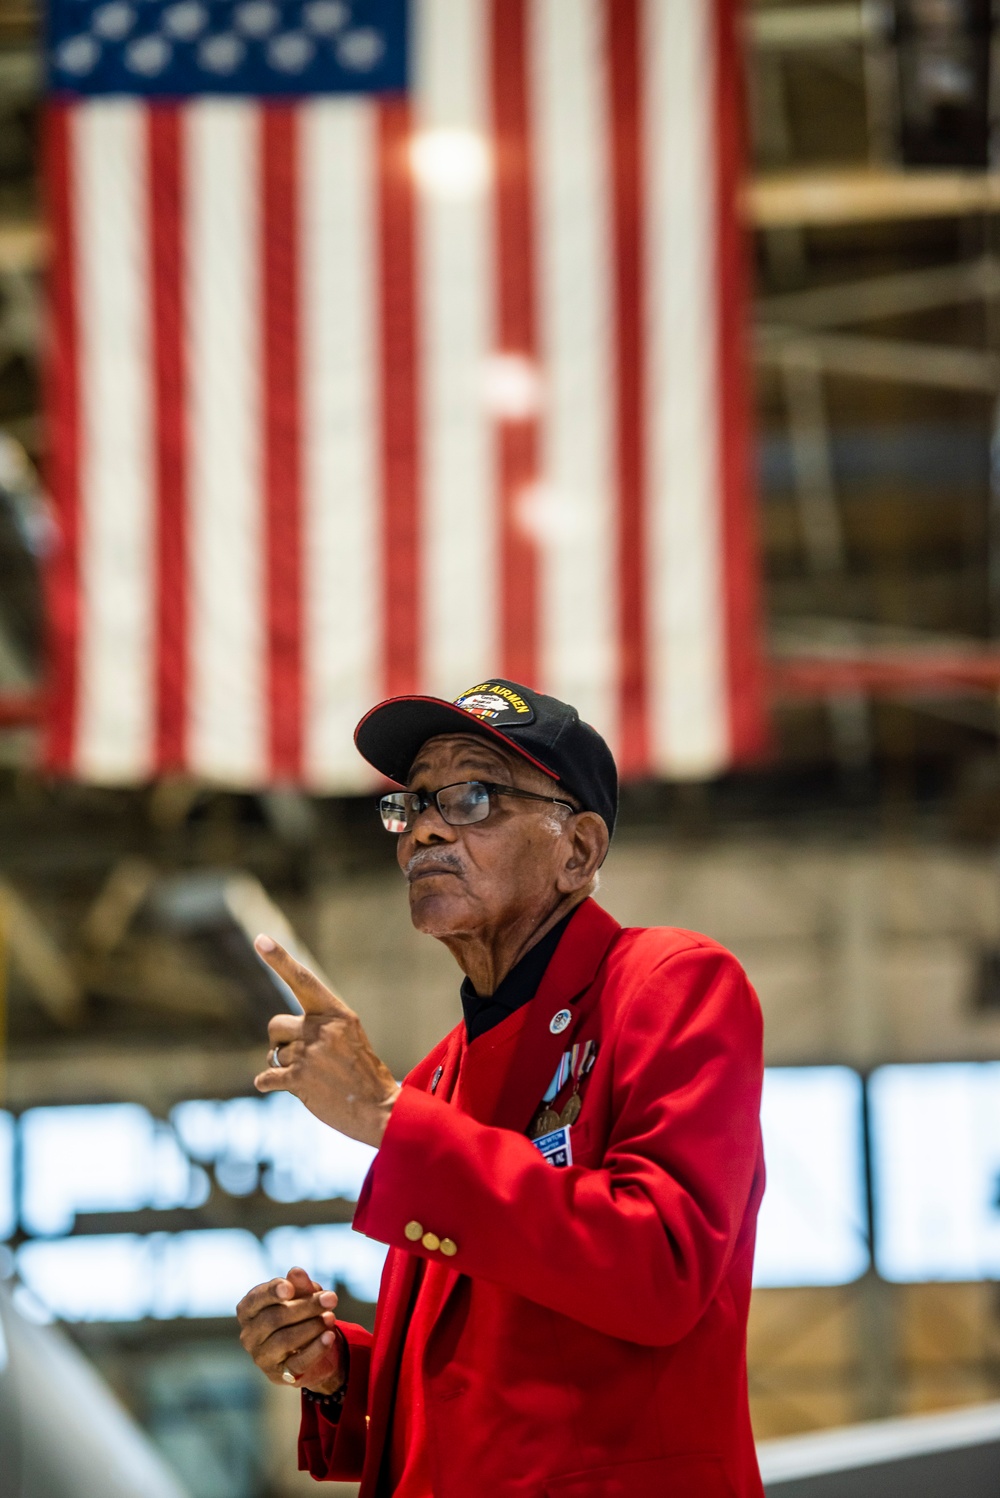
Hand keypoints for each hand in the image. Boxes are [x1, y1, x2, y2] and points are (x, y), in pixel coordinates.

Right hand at [237, 1266, 345, 1394]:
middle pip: (274, 1319)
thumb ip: (299, 1285)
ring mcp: (261, 1357)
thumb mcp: (302, 1295)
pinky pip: (298, 1362)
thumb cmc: (301, 1313)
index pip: (256, 1299)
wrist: (313, 1347)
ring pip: (285, 1340)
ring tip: (332, 1317)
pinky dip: (316, 1348)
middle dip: (305, 1307)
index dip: (271, 1292)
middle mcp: (249, 1335)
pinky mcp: (279, 1375)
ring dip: (312, 1326)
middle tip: (331, 1298)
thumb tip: (296, 1272)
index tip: (289, 1287)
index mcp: (249, 1311)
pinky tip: (329, 1336)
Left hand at [253, 935, 399, 1147]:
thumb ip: (319, 1025)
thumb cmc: (362, 1072)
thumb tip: (277, 1034)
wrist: (380, 1108)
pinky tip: (289, 1088)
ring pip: (273, 1053)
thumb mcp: (349, 1036)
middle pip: (275, 1024)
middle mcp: (321, 1028)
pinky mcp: (298, 1079)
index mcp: (337, 1012)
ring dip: (284, 1066)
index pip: (303, 980)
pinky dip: (269, 1084)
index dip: (279, 959)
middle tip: (304, 1058)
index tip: (260, 939)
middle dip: (281, 1041)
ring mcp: (310, 1053)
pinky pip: (266, 1076)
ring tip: (312, 1077)